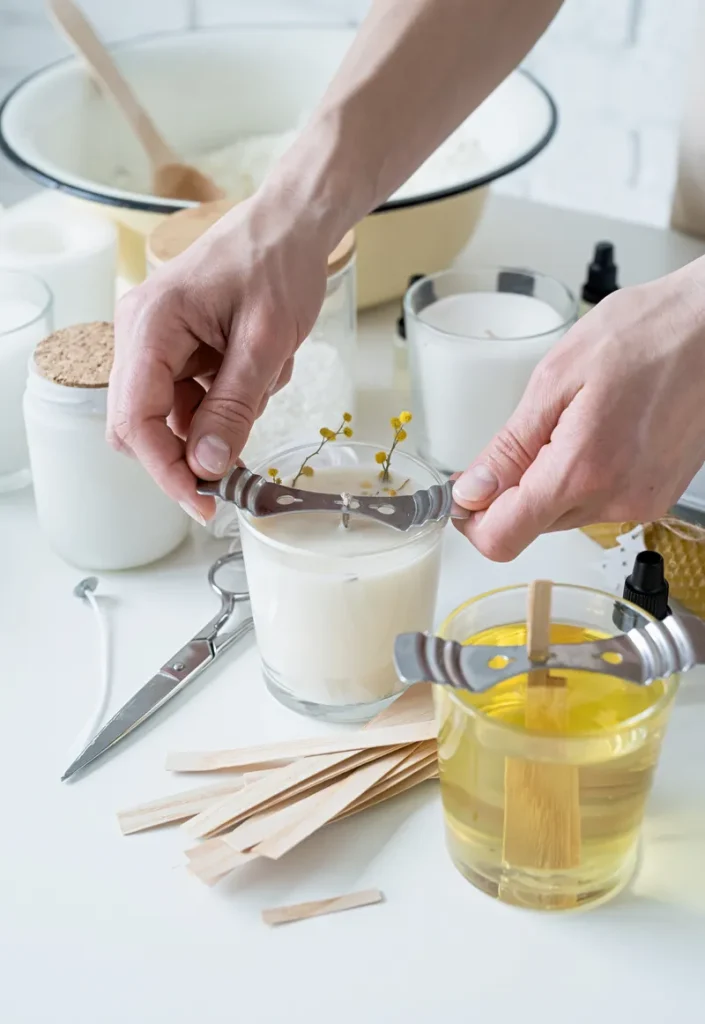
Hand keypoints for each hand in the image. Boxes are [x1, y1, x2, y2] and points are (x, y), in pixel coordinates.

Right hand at [107, 193, 328, 520]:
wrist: (292, 222)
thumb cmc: (278, 264)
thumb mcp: (266, 342)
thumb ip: (234, 407)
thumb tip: (207, 467)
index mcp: (150, 326)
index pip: (134, 420)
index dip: (166, 470)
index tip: (204, 503)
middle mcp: (140, 334)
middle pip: (142, 424)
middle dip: (191, 447)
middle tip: (241, 463)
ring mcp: (157, 341)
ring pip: (173, 415)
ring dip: (221, 417)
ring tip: (268, 377)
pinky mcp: (178, 346)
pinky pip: (193, 396)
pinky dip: (229, 399)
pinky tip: (263, 369)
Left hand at [451, 259, 704, 559]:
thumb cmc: (645, 334)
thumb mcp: (555, 379)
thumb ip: (509, 447)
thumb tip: (471, 491)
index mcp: (581, 471)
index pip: (503, 537)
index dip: (472, 521)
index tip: (464, 493)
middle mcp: (614, 500)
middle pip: (531, 526)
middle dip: (511, 493)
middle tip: (523, 437)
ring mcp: (640, 502)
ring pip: (564, 515)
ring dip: (550, 482)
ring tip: (572, 423)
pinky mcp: (656, 496)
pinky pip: (598, 503)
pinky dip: (584, 477)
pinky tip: (599, 432)